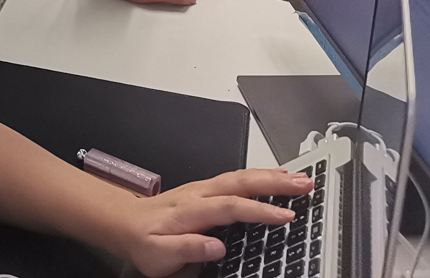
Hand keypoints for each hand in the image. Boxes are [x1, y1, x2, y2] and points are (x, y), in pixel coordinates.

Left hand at [113, 169, 313, 276]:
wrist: (124, 222)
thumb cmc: (143, 241)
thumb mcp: (158, 254)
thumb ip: (186, 249)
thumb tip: (216, 246)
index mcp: (190, 210)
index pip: (230, 207)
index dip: (259, 210)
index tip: (285, 215)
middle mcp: (198, 193)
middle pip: (240, 182)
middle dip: (275, 182)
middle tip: (305, 184)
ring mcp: (203, 188)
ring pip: (240, 176)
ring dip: (271, 175)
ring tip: (300, 178)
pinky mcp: (206, 190)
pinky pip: (236, 178)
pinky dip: (259, 176)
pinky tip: (275, 177)